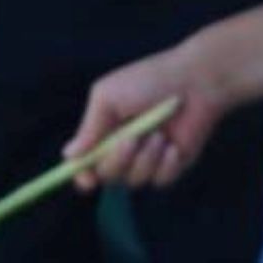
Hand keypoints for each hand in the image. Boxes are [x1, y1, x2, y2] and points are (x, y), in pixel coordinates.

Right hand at [67, 48, 212, 191]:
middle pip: (107, 176)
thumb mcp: (108, 97)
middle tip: (132, 139)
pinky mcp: (171, 167)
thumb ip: (90, 129)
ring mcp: (147, 160)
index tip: (87, 180)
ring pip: (134, 180)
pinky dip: (166, 164)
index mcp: (103, 131)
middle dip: (118, 160)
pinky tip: (174, 145)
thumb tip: (68, 155)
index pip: (85, 163)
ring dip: (146, 159)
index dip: (81, 175)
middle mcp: (122, 150)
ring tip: (160, 135)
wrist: (194, 83)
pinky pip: (160, 181)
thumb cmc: (147, 81)